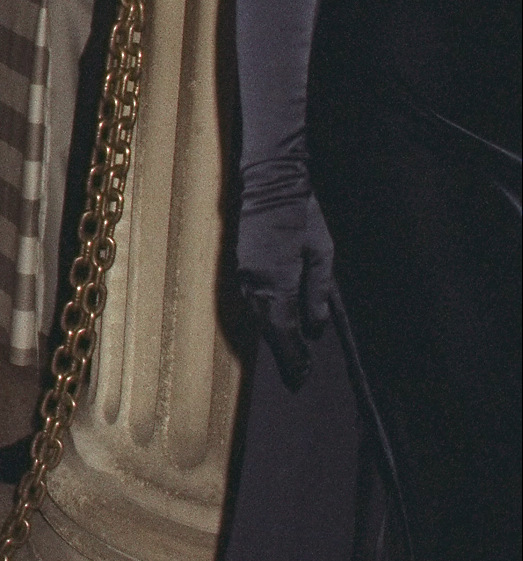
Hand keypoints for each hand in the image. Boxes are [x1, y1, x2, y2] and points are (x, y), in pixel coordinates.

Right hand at [236, 179, 334, 389]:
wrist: (268, 183)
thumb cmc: (301, 215)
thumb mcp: (321, 254)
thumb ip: (317, 292)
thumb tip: (315, 328)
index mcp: (277, 284)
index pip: (284, 333)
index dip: (293, 359)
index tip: (302, 378)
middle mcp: (255, 285)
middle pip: (268, 330)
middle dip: (284, 353)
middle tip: (299, 373)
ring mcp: (243, 276)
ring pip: (257, 317)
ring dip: (273, 336)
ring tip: (289, 353)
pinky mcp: (239, 267)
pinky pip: (251, 301)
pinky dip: (263, 317)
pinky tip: (274, 322)